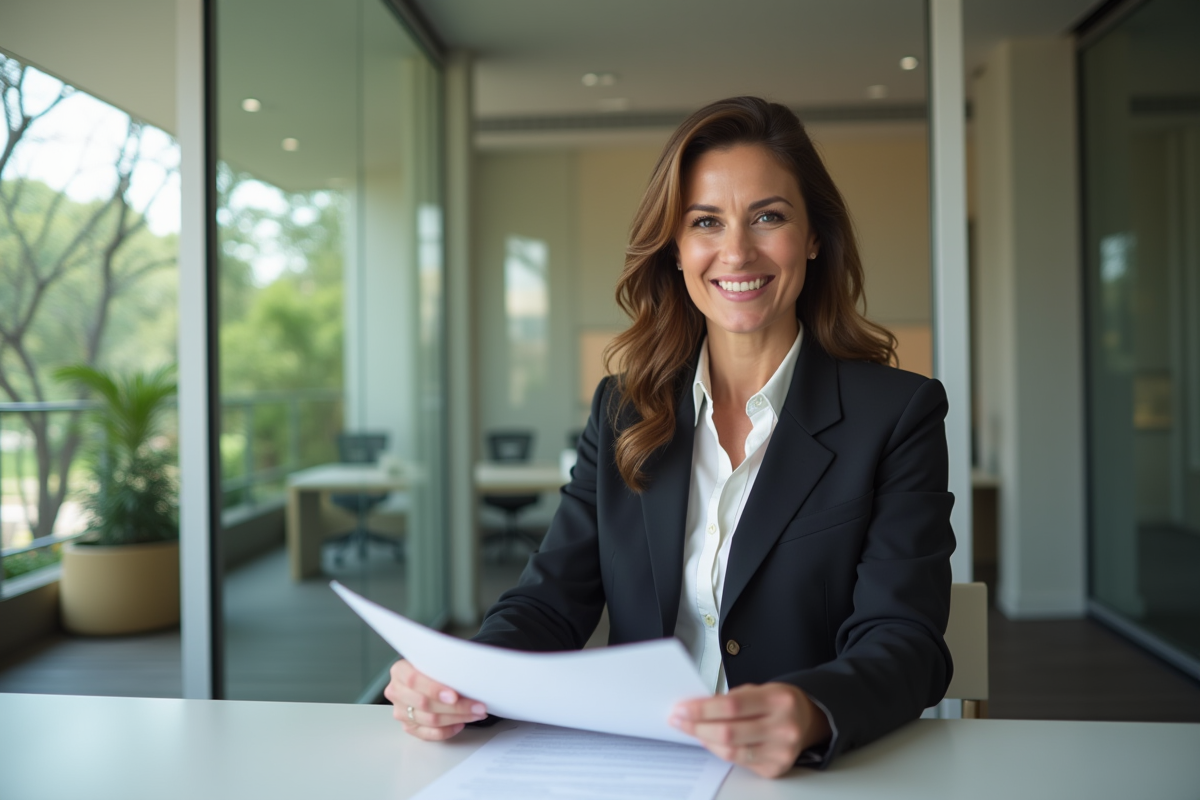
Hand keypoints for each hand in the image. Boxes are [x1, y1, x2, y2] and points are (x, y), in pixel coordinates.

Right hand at [384, 659, 488, 740]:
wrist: (419, 677)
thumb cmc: (429, 667)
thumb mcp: (433, 660)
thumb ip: (443, 667)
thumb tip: (469, 676)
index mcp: (399, 671)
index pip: (414, 680)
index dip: (435, 689)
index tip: (455, 696)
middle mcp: (397, 692)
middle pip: (425, 704)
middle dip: (455, 707)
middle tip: (477, 706)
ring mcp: (401, 711)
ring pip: (430, 720)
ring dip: (457, 718)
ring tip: (476, 713)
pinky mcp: (408, 726)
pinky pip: (429, 734)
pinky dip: (448, 730)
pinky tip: (461, 723)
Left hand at [669, 682, 831, 778]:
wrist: (807, 719)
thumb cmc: (779, 702)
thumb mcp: (759, 689)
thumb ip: (730, 699)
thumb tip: (695, 709)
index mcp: (779, 700)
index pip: (732, 706)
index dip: (702, 709)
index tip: (682, 708)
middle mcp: (783, 727)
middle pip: (729, 732)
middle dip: (697, 727)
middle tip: (679, 720)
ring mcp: (781, 751)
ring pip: (731, 751)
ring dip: (705, 740)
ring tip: (691, 730)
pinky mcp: (775, 768)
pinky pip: (738, 762)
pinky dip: (720, 751)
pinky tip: (710, 741)